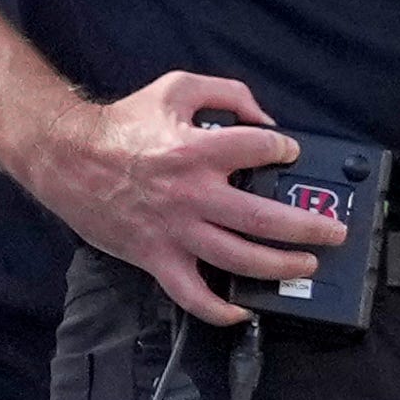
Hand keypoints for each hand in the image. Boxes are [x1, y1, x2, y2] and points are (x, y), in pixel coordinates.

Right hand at [24, 70, 322, 328]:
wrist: (67, 158)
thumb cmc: (123, 126)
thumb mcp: (176, 89)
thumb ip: (226, 93)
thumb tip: (263, 117)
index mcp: (198, 149)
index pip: (261, 149)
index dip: (285, 149)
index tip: (292, 154)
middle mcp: (192, 194)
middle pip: (264, 219)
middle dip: (309, 228)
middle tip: (333, 232)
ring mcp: (175, 231)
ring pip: (239, 260)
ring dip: (280, 266)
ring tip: (305, 264)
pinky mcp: (156, 257)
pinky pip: (192, 295)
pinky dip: (219, 310)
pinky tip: (243, 310)